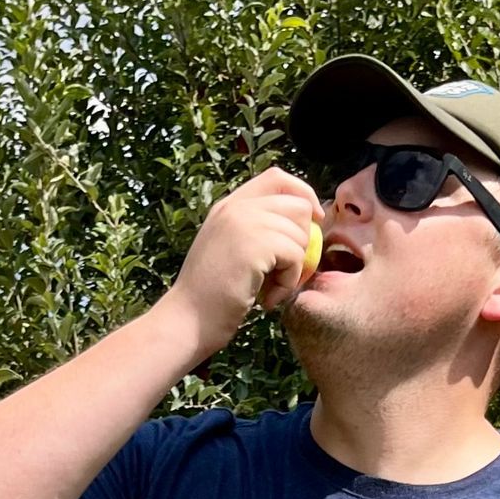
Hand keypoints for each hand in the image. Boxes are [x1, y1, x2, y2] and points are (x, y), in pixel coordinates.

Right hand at [168, 169, 324, 352]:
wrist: (186, 321)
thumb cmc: (209, 297)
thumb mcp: (230, 250)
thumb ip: (257, 230)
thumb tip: (306, 223)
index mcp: (229, 205)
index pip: (278, 178)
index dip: (303, 195)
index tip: (313, 223)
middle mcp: (236, 207)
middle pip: (298, 205)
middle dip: (303, 240)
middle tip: (284, 272)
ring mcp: (243, 223)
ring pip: (301, 234)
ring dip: (294, 269)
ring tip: (269, 290)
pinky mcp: (254, 244)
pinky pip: (296, 256)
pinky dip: (289, 283)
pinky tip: (267, 299)